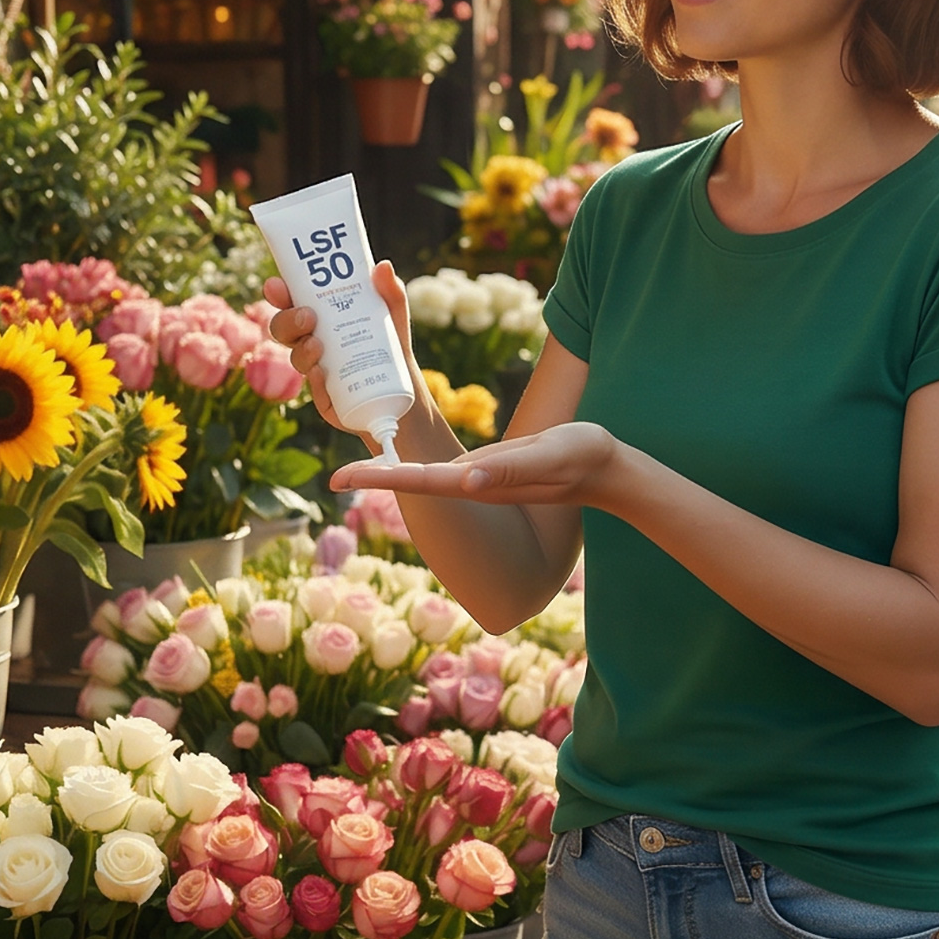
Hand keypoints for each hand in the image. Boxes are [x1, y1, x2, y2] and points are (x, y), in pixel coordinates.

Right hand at [263, 263, 419, 438]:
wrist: (401, 382)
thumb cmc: (390, 339)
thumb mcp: (392, 311)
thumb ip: (390, 289)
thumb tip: (384, 267)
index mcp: (319, 313)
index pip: (290, 300)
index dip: (278, 292)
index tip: (275, 286)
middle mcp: (310, 339)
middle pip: (283, 328)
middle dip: (288, 320)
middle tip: (307, 316)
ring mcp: (315, 366)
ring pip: (295, 356)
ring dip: (301, 349)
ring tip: (318, 345)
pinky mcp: (326, 393)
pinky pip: (314, 387)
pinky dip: (314, 378)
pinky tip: (320, 372)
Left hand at [333, 420, 628, 510]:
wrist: (604, 468)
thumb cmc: (580, 458)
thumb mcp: (548, 456)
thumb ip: (510, 469)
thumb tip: (464, 480)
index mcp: (479, 483)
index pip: (420, 482)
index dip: (381, 480)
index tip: (345, 480)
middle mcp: (471, 485)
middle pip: (412, 481)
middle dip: (375, 477)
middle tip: (334, 478)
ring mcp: (477, 478)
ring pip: (423, 474)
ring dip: (389, 471)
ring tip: (351, 467)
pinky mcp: (485, 468)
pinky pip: (442, 465)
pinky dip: (414, 460)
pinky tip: (398, 454)